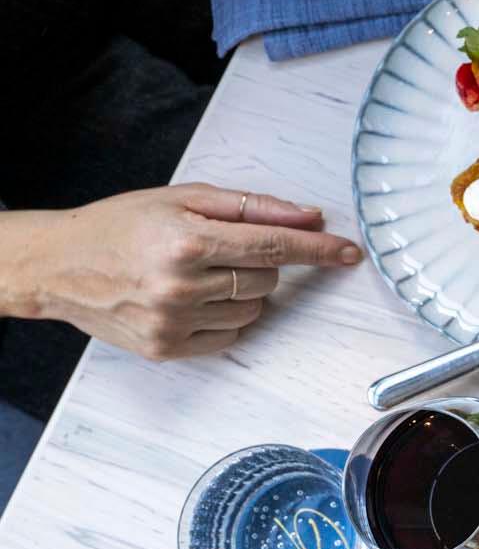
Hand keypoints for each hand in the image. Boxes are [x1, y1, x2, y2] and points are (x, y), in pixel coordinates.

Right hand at [2, 185, 362, 360]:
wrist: (58, 265)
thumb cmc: (122, 225)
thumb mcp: (184, 199)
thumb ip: (252, 207)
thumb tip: (310, 216)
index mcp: (188, 241)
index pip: (276, 246)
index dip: (320, 249)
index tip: (351, 253)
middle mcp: (182, 286)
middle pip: (269, 280)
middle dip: (261, 264)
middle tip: (221, 250)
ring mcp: (173, 323)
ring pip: (255, 311)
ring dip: (245, 292)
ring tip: (201, 274)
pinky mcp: (166, 349)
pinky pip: (231, 337)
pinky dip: (227, 319)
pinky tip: (195, 300)